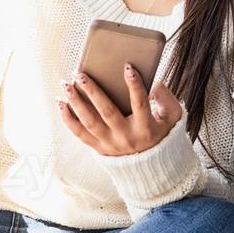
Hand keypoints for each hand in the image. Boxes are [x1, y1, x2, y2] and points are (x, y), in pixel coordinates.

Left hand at [58, 64, 183, 156]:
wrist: (151, 165)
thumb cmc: (161, 132)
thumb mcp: (172, 117)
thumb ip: (166, 98)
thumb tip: (152, 83)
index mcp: (146, 128)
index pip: (140, 104)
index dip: (135, 85)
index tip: (127, 67)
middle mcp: (126, 137)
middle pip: (107, 112)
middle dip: (93, 91)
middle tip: (80, 74)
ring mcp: (110, 144)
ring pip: (89, 122)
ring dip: (76, 102)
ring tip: (66, 85)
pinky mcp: (99, 148)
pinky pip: (79, 133)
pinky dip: (68, 119)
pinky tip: (61, 103)